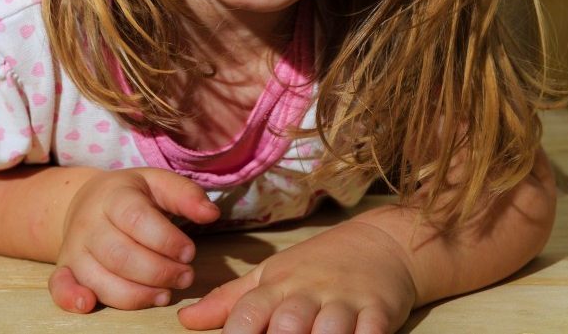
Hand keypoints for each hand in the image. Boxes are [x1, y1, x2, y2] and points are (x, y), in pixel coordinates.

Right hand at [49, 168, 220, 311]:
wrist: (89, 201)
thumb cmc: (132, 195)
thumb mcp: (159, 184)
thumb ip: (186, 196)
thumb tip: (210, 214)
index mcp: (113, 196)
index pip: (136, 220)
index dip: (166, 240)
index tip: (190, 253)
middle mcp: (88, 223)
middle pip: (121, 255)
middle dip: (159, 272)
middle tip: (186, 277)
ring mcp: (74, 248)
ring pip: (100, 278)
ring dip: (136, 294)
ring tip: (165, 294)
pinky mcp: (65, 269)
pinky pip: (59, 286)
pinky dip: (69, 298)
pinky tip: (88, 304)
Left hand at [177, 220, 417, 332]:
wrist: (383, 243)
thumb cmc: (320, 264)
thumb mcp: (273, 274)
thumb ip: (230, 300)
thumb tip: (184, 319)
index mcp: (279, 285)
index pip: (247, 314)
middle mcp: (310, 292)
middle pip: (286, 326)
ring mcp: (346, 301)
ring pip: (328, 332)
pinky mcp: (379, 309)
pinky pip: (370, 332)